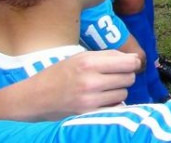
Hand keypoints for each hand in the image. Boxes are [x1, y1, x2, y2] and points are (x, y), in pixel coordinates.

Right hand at [3, 50, 138, 120]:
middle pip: (129, 78)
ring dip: (118, 90)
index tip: (131, 63)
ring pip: (124, 93)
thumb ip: (109, 56)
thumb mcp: (81, 57)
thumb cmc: (59, 74)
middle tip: (113, 76)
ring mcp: (89, 100)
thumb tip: (136, 58)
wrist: (34, 98)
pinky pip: (115, 108)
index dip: (133, 62)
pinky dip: (112, 103)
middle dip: (125, 76)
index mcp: (88, 63)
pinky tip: (102, 99)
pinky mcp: (88, 114)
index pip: (128, 62)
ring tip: (103, 88)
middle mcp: (90, 81)